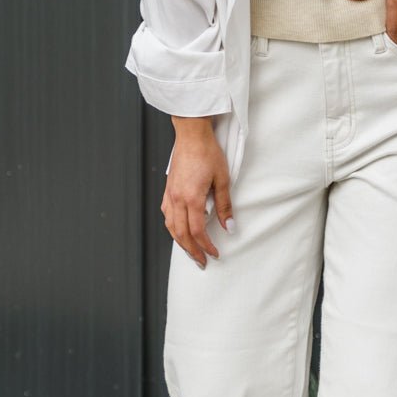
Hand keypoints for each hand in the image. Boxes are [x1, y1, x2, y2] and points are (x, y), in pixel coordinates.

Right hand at [163, 120, 234, 267]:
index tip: (214, 254)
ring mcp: (170, 194)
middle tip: (202, 262)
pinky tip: (178, 229)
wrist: (192, 134)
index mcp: (191, 198)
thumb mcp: (223, 180)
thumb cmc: (208, 153)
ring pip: (171, 226)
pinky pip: (166, 214)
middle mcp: (177, 199)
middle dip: (192, 251)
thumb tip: (230, 227)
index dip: (206, 246)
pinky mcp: (168, 189)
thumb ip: (225, 206)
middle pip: (181, 234)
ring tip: (190, 251)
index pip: (197, 231)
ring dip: (180, 241)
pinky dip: (172, 226)